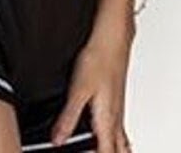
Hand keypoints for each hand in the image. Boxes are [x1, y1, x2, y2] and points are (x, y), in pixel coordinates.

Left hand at [50, 30, 132, 151]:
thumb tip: (58, 140)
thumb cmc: (100, 59)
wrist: (113, 38)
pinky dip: (116, 139)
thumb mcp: (78, 91)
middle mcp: (115, 117)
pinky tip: (108, 136)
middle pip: (119, 150)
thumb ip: (68, 118)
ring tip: (110, 152)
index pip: (107, 152)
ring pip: (122, 141)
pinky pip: (120, 129)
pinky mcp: (116, 101)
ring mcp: (118, 109)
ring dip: (117, 150)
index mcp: (107, 119)